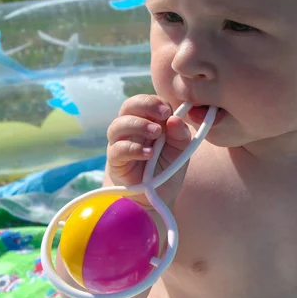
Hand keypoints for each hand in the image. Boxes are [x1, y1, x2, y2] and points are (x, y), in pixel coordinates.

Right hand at [105, 94, 190, 208]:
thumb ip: (181, 134)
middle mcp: (132, 128)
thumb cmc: (168, 167)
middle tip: (163, 114)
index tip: (169, 111)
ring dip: (139, 125)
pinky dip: (133, 148)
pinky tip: (148, 153)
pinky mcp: (115, 160)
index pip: (147, 101)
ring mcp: (121, 143)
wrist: (158, 196)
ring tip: (156, 134)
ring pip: (118, 125)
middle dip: (146, 105)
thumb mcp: (181, 150)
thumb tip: (174, 119)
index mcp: (148, 120)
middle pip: (129, 106)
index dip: (157, 102)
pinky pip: (117, 149)